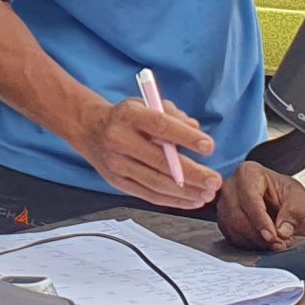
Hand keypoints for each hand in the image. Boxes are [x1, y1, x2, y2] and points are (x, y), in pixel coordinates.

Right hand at [67, 95, 218, 211]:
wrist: (90, 129)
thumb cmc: (126, 117)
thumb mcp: (147, 104)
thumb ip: (173, 114)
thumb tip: (196, 130)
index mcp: (129, 115)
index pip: (160, 126)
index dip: (186, 138)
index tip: (209, 146)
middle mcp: (120, 139)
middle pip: (160, 161)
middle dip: (192, 174)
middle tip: (214, 181)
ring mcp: (117, 164)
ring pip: (155, 182)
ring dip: (185, 192)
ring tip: (207, 194)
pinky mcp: (118, 182)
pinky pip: (148, 195)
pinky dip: (172, 200)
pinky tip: (192, 200)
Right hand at [214, 163, 304, 251]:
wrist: (286, 206)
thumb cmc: (289, 197)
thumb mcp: (300, 200)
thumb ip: (293, 214)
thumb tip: (282, 230)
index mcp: (248, 172)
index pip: (249, 198)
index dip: (260, 220)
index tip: (272, 236)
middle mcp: (231, 186)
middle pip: (237, 215)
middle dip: (259, 234)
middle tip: (278, 243)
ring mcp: (224, 203)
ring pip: (233, 228)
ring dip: (256, 241)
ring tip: (276, 243)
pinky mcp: (223, 220)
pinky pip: (232, 236)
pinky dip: (250, 244)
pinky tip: (265, 243)